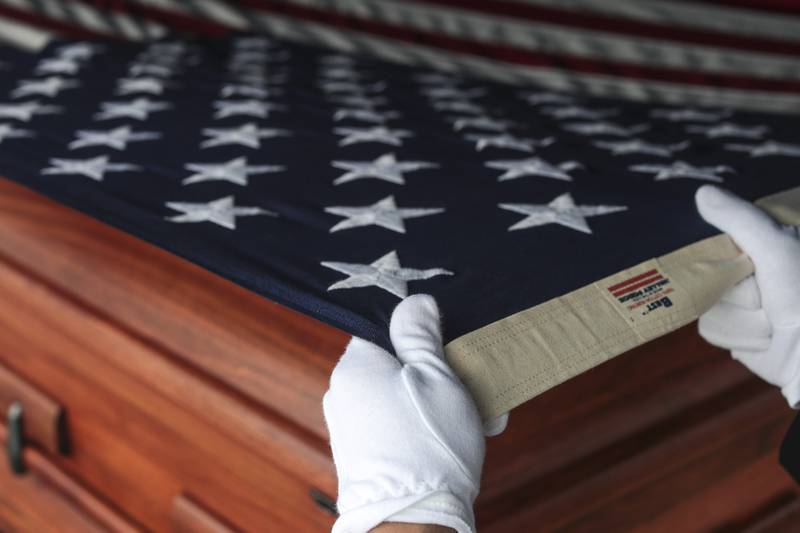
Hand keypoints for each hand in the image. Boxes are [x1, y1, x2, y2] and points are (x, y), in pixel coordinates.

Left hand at [323, 294, 503, 532]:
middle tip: (474, 388)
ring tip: (478, 419)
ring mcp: (350, 428)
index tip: (451, 348)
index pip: (384, 329)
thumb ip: (421, 335)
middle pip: (397, 365)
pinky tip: (460, 441)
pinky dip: (426, 429)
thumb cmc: (429, 444)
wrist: (411, 522)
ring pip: (402, 398)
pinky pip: (396, 427)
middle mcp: (343, 393)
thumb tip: (413, 302)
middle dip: (440, 374)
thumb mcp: (436, 376)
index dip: (421, 334)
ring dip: (440, 403)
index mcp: (354, 366)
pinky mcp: (362, 456)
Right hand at [695, 185, 799, 406]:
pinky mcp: (735, 333)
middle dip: (733, 286)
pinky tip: (764, 338)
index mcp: (765, 247)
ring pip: (706, 303)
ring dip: (740, 317)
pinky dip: (738, 336)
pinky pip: (711, 328)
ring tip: (770, 320)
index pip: (716, 236)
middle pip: (704, 271)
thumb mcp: (777, 248)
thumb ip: (740, 220)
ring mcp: (741, 305)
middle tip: (764, 294)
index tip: (728, 255)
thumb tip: (702, 192)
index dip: (714, 246)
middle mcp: (751, 273)